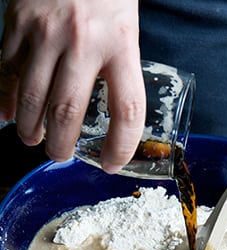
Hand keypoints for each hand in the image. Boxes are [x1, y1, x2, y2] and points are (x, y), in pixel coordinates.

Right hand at [0, 0, 144, 172]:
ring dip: (30, 127)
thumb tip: (111, 117)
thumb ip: (118, 68)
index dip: (121, 145)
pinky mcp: (18, 21)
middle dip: (61, 145)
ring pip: (33, 96)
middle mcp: (83, 41)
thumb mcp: (125, 28)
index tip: (112, 163)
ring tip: (32, 140)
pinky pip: (7, 68)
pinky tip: (7, 113)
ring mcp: (46, 31)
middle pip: (69, 111)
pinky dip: (4, 96)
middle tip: (59, 156)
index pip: (126, 109)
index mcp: (120, 44)